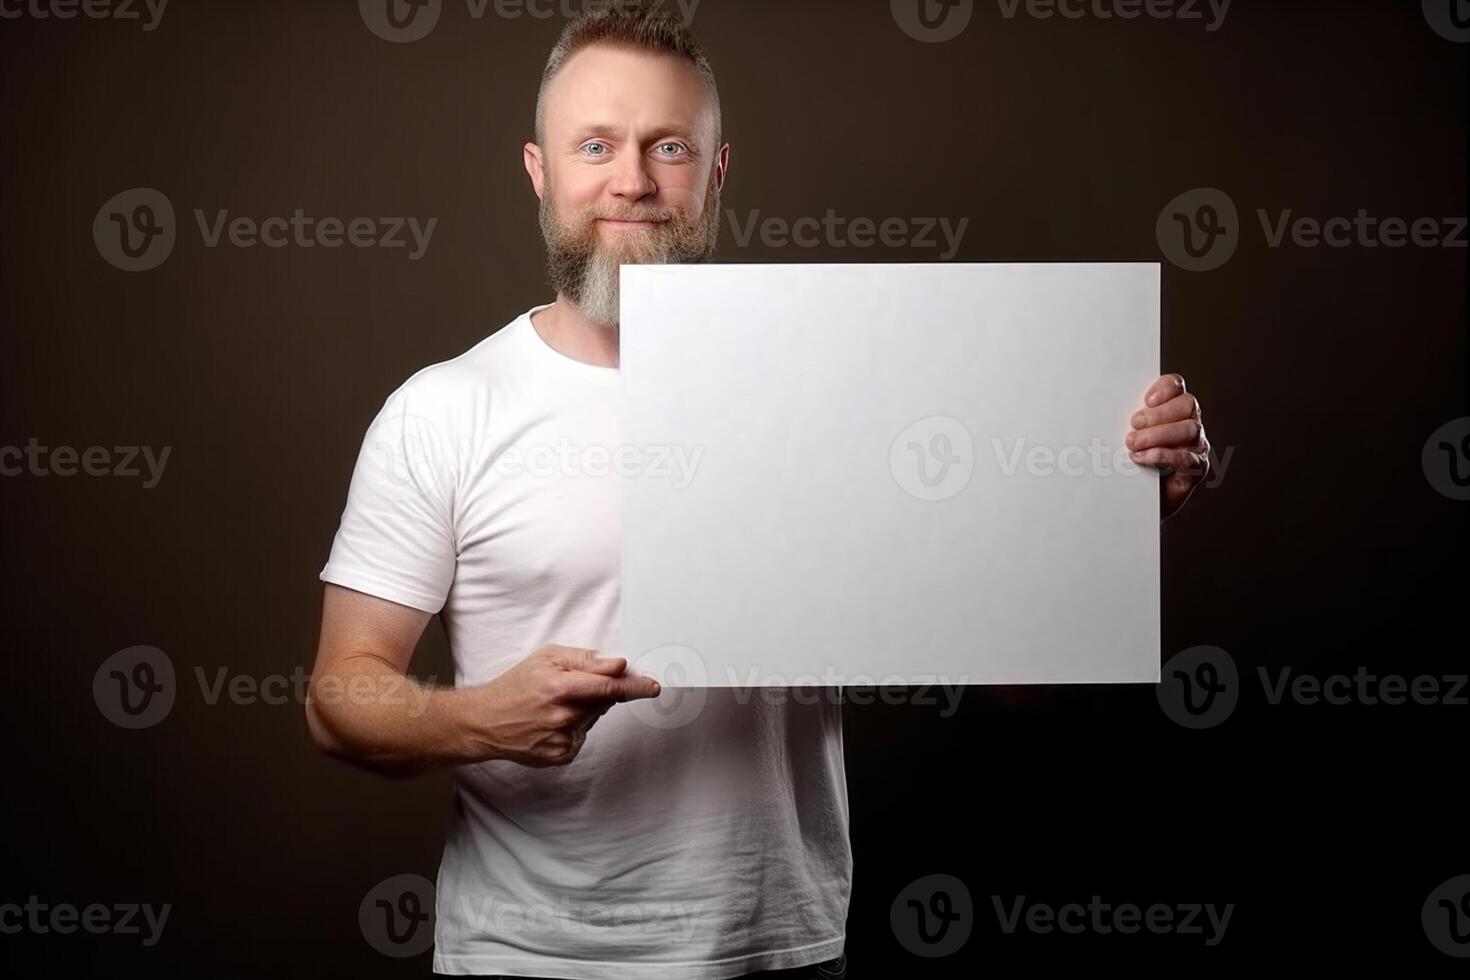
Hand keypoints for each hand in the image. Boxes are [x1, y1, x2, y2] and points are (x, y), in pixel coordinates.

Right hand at [471, 645, 660, 766]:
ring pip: (592, 719)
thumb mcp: (546, 659)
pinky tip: (551, 722)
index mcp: (561, 687)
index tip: (653, 686)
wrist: (485, 722)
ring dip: (584, 710)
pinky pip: (581, 737)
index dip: (634, 686)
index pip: (609, 686)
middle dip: (601, 693)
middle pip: (604, 703)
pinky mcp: (561, 755)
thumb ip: (584, 660)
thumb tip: (616, 664)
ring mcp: (563, 739)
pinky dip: (574, 727)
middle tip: (574, 688)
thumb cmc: (516, 686)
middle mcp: (564, 716)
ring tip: (554, 706)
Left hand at [1126, 373, 1209, 520]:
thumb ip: (1119, 420)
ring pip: (1190, 429)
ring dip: (1159, 435)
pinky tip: (1144, 458)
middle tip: (1134, 425)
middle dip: (1158, 414)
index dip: (1165, 388)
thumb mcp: (1118, 436)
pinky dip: (1164, 456)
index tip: (1146, 400)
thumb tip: (1096, 407)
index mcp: (1171, 409)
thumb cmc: (1126, 464)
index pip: (1177, 386)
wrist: (1133, 500)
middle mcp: (1187, 423)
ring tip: (1132, 444)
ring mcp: (1195, 446)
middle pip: (1187, 405)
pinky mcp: (1195, 469)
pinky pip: (1187, 458)